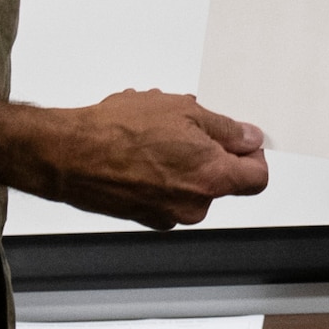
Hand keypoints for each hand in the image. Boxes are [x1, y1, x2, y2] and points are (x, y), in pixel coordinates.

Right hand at [38, 90, 268, 229]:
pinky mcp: (145, 217)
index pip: (257, 178)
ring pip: (191, 184)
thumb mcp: (183, 111)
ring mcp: (168, 215)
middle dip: (209, 151)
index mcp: (211, 178)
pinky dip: (161, 173)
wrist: (71, 155)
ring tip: (154, 132)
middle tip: (185, 125)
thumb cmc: (119, 132)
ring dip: (182, 159)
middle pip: (221, 180)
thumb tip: (248, 138)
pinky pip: (167, 192)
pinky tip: (139, 149)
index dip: (253, 155)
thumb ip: (225, 129)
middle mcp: (193, 205)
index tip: (242, 140)